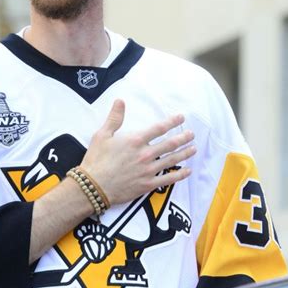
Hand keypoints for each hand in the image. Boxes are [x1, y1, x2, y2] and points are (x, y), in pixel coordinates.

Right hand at [80, 100, 195, 205]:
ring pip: (172, 160)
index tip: (181, 118)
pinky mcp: (148, 184)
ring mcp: (148, 170)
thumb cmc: (96, 160)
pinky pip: (168, 179)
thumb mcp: (102, 135)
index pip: (159, 128)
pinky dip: (180, 174)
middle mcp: (145, 154)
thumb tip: (120, 101)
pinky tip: (188, 171)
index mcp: (135, 140)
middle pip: (170, 144)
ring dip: (185, 153)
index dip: (172, 122)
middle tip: (191, 134)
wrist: (93, 186)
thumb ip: (114, 118)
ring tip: (194, 148)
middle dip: (183, 138)